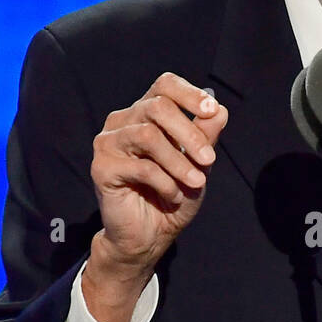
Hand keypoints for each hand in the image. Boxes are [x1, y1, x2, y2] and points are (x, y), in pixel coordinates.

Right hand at [83, 72, 227, 321]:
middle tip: (209, 160)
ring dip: (179, 162)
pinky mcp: (102, 167)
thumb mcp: (199, 165)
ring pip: (148, 136)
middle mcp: (124, 121)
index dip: (189, 94)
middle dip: (189, 133)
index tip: (211, 111)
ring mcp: (109, 142)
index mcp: (147, 114)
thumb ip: (206, 138)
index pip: (165, 86)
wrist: (150, 236)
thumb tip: (219, 111)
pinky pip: (140, 167)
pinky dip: (165, 183)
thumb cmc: (174, 195)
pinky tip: (173, 196)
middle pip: (157, 106)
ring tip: (195, 183)